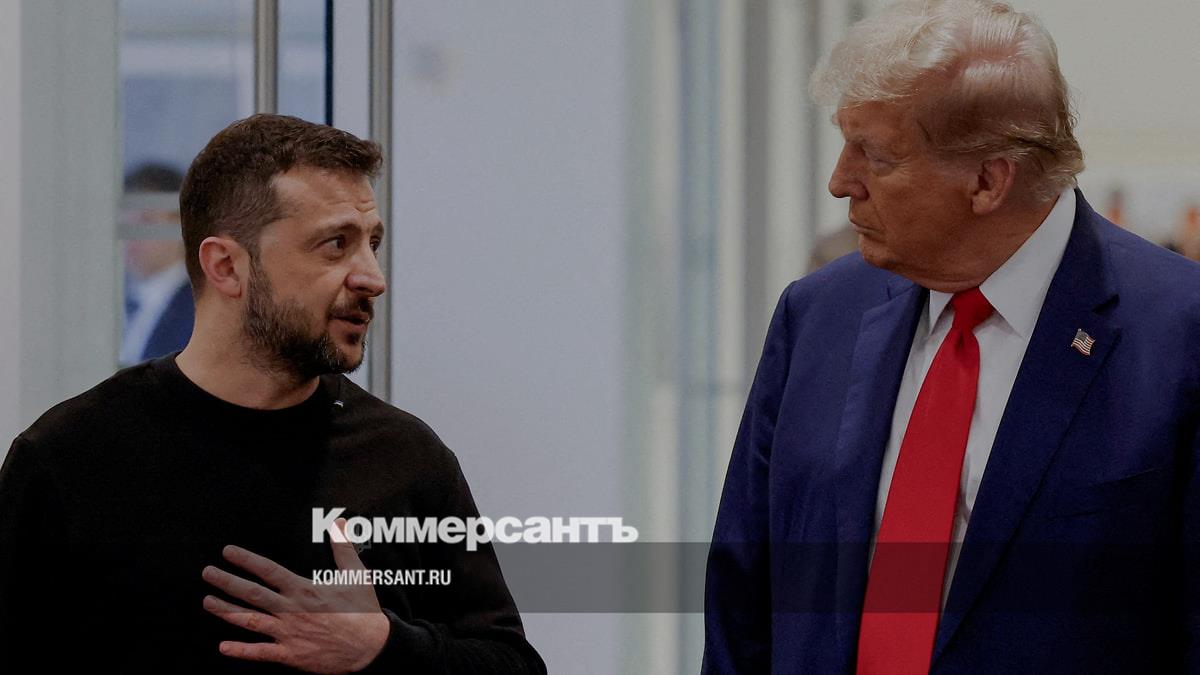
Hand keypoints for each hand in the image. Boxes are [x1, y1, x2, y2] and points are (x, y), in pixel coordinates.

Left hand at [201, 519, 390, 673]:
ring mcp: (288, 633)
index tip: (228, 552)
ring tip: (207, 601)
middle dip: (227, 582)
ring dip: (226, 611)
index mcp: (304, 589)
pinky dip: (241, 651)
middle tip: (208, 572)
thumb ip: (343, 548)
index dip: (246, 560)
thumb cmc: (363, 610)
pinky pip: (261, 652)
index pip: (269, 571)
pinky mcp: (290, 654)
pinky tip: (223, 647)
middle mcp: (291, 610)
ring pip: (250, 621)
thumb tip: (339, 522)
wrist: (370, 646)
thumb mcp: (356, 574)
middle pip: (252, 594)